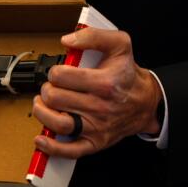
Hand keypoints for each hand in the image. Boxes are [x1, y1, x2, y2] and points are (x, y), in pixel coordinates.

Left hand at [32, 28, 162, 158]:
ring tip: (43, 104)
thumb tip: (67, 40)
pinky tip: (42, 138)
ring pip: (58, 123)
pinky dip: (52, 147)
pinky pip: (71, 150)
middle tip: (51, 87)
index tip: (59, 73)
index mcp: (104, 82)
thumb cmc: (128, 74)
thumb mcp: (119, 44)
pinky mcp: (95, 142)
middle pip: (56, 98)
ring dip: (43, 113)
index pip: (62, 77)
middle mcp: (100, 106)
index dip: (54, 72)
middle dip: (47, 90)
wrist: (146, 102)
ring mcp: (97, 126)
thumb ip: (93, 36)